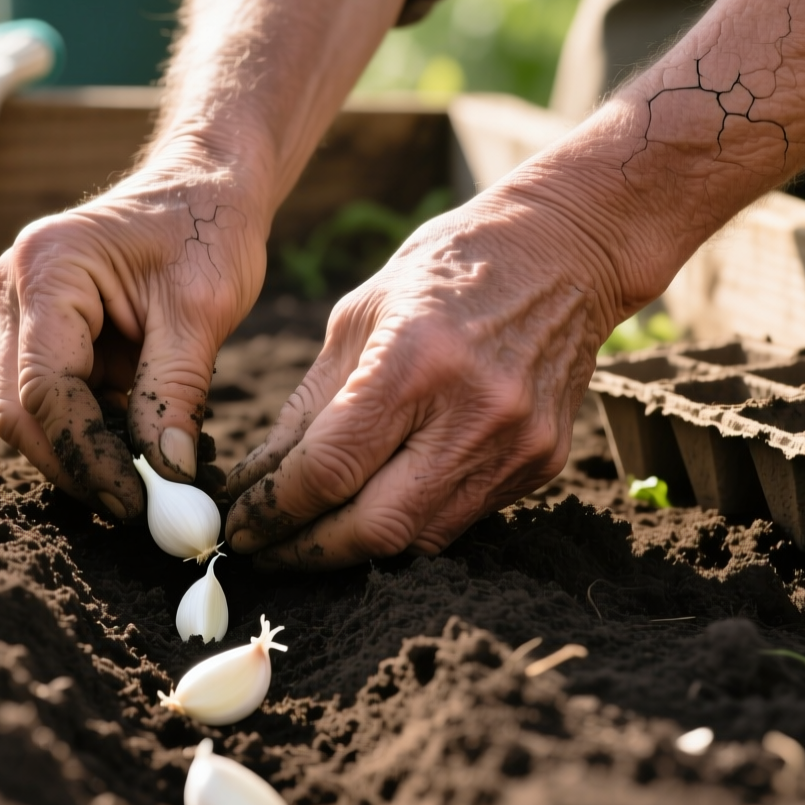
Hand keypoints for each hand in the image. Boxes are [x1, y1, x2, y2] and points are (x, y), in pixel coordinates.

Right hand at [0, 165, 267, 516]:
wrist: (207, 183)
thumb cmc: (208, 225)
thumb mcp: (203, 309)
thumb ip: (176, 391)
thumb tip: (167, 475)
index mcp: (48, 269)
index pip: (47, 388)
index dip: (86, 455)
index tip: (137, 501)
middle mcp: (18, 289)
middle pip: (23, 409)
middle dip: (76, 465)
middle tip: (138, 508)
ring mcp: (25, 312)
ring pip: (35, 413)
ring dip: (88, 453)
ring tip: (155, 481)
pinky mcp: (48, 333)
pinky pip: (61, 400)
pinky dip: (99, 432)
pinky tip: (147, 448)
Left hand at [224, 195, 620, 568]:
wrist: (565, 253)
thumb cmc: (445, 270)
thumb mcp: (357, 315)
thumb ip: (309, 404)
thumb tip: (261, 479)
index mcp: (413, 362)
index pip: (328, 469)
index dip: (273, 510)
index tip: (239, 524)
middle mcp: (472, 414)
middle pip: (374, 528)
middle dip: (307, 551)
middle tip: (264, 550)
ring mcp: (515, 446)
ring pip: (418, 540)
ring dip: (354, 549)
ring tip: (309, 538)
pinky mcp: (542, 465)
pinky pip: (459, 521)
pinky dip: (408, 524)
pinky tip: (375, 509)